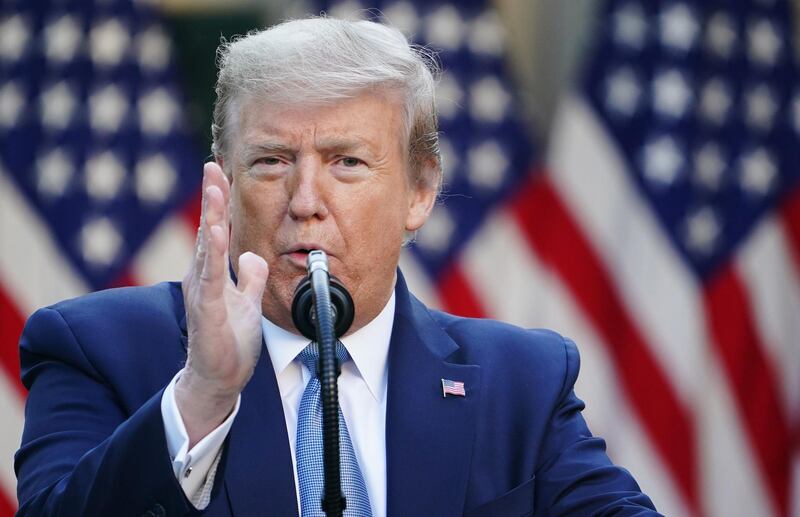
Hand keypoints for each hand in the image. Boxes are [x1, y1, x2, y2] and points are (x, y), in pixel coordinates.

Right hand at [175, 162, 268, 446]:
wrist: (220, 378)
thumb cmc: (229, 340)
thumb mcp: (247, 301)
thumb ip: (250, 277)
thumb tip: (254, 256)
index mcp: (211, 273)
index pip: (216, 229)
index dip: (219, 201)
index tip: (221, 171)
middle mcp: (202, 277)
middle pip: (207, 229)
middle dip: (211, 197)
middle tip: (213, 165)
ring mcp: (202, 292)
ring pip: (206, 246)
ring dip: (211, 216)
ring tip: (214, 188)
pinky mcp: (207, 310)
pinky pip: (211, 277)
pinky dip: (213, 253)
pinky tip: (216, 232)